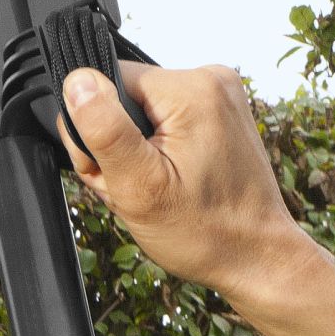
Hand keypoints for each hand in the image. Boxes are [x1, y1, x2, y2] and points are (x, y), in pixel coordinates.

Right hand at [58, 59, 316, 315]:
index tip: (119, 172)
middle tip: (140, 190)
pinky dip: (157, 152)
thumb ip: (104, 129)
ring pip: (141, 111)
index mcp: (192, 88)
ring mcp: (219, 95)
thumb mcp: (139, 186)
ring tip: (158, 190)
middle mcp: (211, 79)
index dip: (97, 131)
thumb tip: (77, 80)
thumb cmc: (206, 232)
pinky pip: (164, 119)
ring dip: (136, 153)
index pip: (106, 81)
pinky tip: (170, 180)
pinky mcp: (220, 112)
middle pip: (124, 97)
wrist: (257, 257)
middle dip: (118, 146)